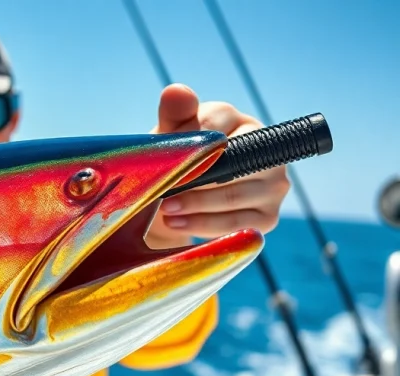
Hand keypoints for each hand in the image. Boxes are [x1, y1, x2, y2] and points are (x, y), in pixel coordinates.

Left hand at [145, 84, 290, 248]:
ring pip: (233, 196)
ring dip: (195, 205)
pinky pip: (236, 223)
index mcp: (242, 123)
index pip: (218, 129)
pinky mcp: (269, 216)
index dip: (189, 146)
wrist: (179, 201)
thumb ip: (175, 113)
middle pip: (231, 165)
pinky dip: (204, 225)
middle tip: (162, 192)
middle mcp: (267, 152)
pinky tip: (178, 224)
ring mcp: (273, 186)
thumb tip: (176, 90)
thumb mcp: (172, 136)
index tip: (166, 160)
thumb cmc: (179, 160)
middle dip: (193, 181)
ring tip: (166, 209)